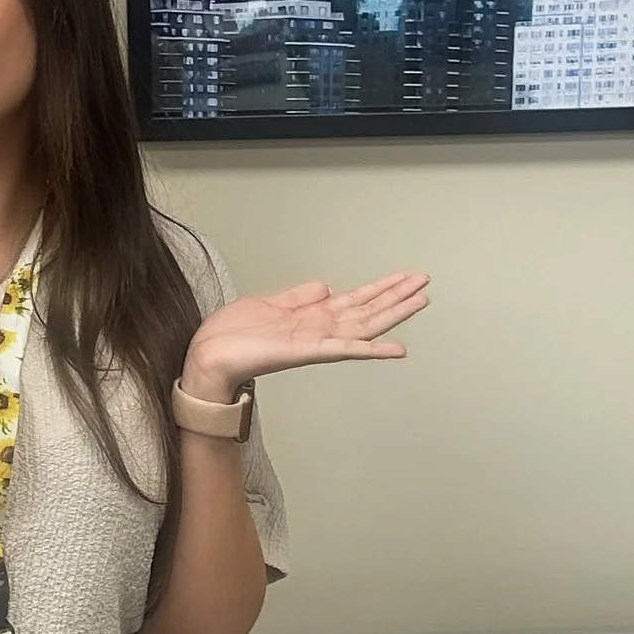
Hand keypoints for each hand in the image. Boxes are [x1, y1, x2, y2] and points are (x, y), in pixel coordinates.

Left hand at [183, 271, 428, 402]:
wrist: (208, 356)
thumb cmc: (231, 336)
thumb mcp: (269, 304)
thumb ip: (299, 296)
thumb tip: (325, 286)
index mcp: (311, 317)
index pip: (355, 300)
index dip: (381, 288)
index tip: (405, 277)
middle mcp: (320, 330)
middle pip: (368, 310)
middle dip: (397, 296)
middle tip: (425, 283)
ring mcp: (317, 341)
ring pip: (365, 325)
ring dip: (394, 314)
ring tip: (421, 301)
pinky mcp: (308, 351)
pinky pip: (346, 350)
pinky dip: (372, 349)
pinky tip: (396, 348)